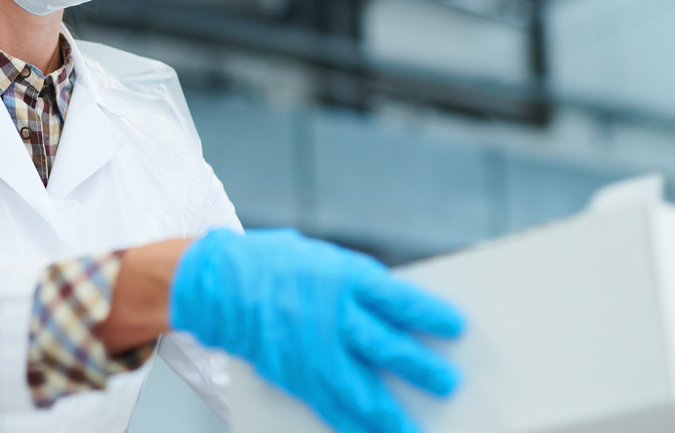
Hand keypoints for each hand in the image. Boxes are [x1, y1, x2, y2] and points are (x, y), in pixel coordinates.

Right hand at [169, 228, 463, 432]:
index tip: (457, 329)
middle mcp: (334, 316)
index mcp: (345, 278)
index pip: (401, 302)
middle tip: (448, 383)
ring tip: (412, 427)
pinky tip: (370, 432)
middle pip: (391, 350)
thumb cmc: (273, 266)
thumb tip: (393, 312)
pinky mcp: (295, 375)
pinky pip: (330, 407)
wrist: (218, 284)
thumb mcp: (323, 260)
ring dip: (392, 412)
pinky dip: (353, 424)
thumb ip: (358, 286)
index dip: (432, 318)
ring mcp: (314, 350)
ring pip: (364, 390)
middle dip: (423, 370)